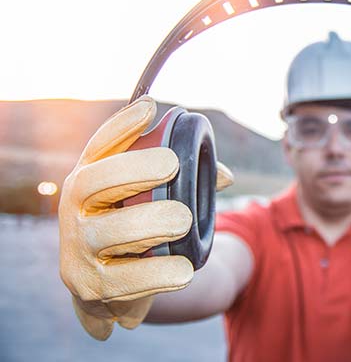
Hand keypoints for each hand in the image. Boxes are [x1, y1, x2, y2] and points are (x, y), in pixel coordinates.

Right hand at [58, 96, 231, 339]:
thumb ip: (188, 184)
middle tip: (172, 164)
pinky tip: (183, 270)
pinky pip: (123, 280)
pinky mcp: (90, 287)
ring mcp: (77, 249)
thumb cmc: (139, 234)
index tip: (152, 107)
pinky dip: (156, 274)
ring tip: (183, 221)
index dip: (122, 125)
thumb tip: (224, 175)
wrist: (114, 293)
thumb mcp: (155, 203)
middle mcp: (75, 211)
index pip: (99, 147)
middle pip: (92, 181)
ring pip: (107, 232)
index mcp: (91, 182)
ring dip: (148, 223)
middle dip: (132, 169)